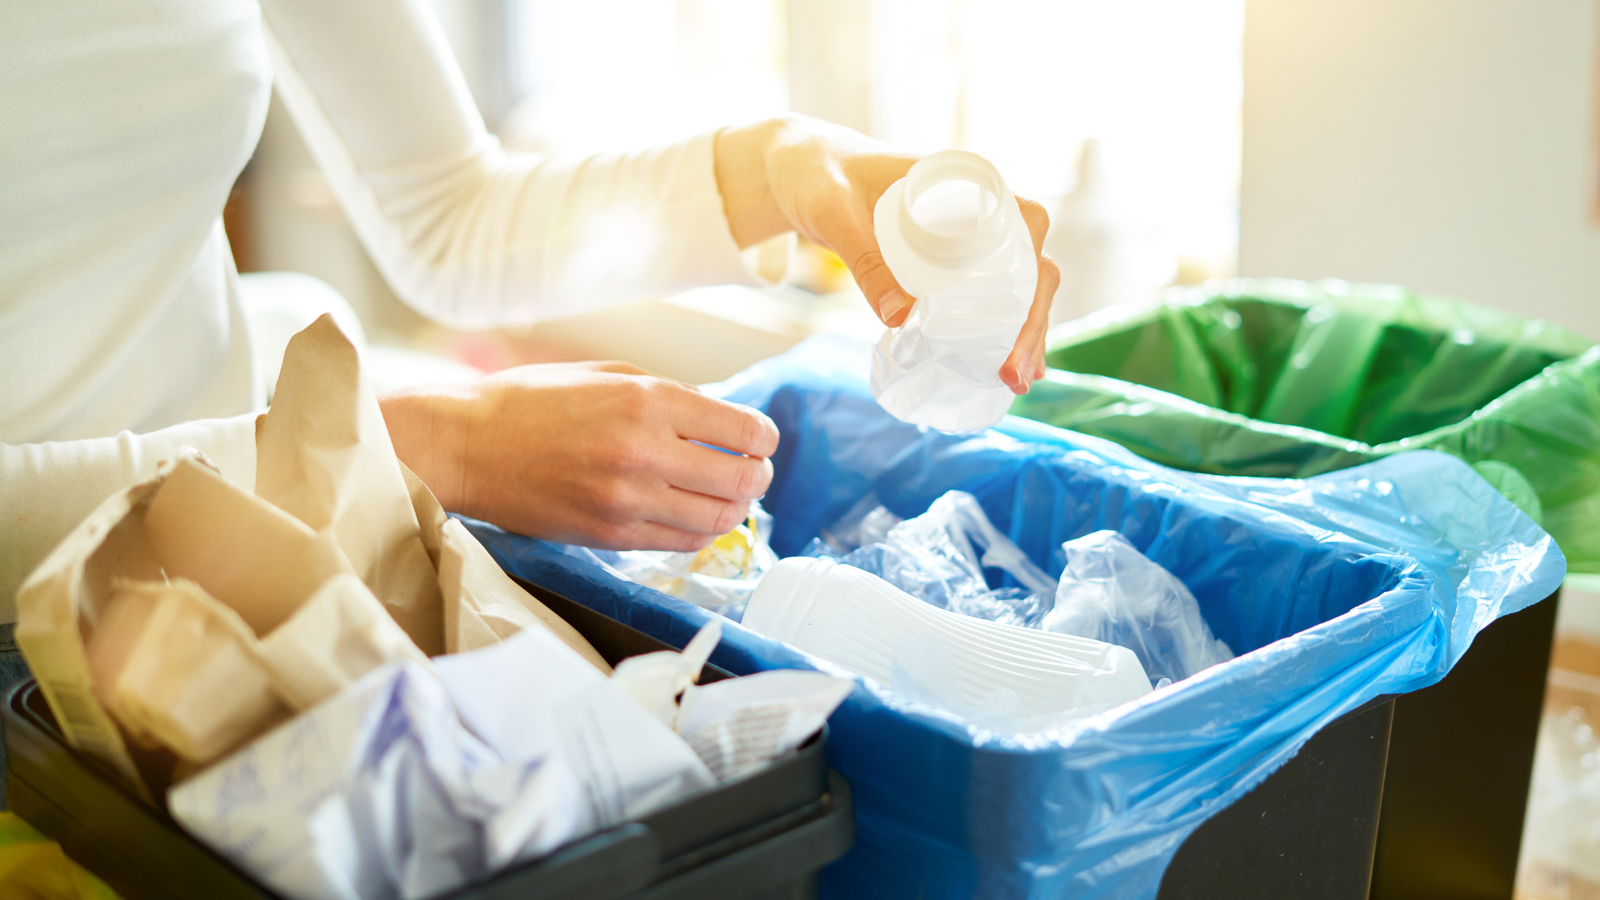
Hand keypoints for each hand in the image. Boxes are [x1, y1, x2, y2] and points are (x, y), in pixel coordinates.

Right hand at [379, 361, 778, 550]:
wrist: (468, 445)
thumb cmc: (533, 401)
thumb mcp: (609, 375)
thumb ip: (670, 396)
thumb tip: (723, 421)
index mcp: (648, 400)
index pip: (745, 430)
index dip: (763, 438)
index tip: (757, 440)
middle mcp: (645, 451)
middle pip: (743, 479)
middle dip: (758, 475)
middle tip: (751, 471)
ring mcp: (628, 500)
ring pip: (718, 519)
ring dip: (734, 509)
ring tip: (727, 497)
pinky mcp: (611, 535)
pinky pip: (681, 542)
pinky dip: (699, 531)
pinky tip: (692, 514)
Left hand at [716, 115, 1056, 393]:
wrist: (805, 171)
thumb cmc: (822, 176)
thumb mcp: (836, 213)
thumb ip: (864, 258)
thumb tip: (901, 319)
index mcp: (965, 182)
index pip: (1027, 223)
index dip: (1033, 271)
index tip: (1020, 316)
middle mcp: (977, 209)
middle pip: (1029, 266)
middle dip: (1031, 321)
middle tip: (1014, 373)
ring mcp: (965, 240)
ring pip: (1015, 287)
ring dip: (1021, 333)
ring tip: (1014, 382)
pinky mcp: (947, 264)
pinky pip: (985, 296)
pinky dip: (997, 331)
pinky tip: (1001, 369)